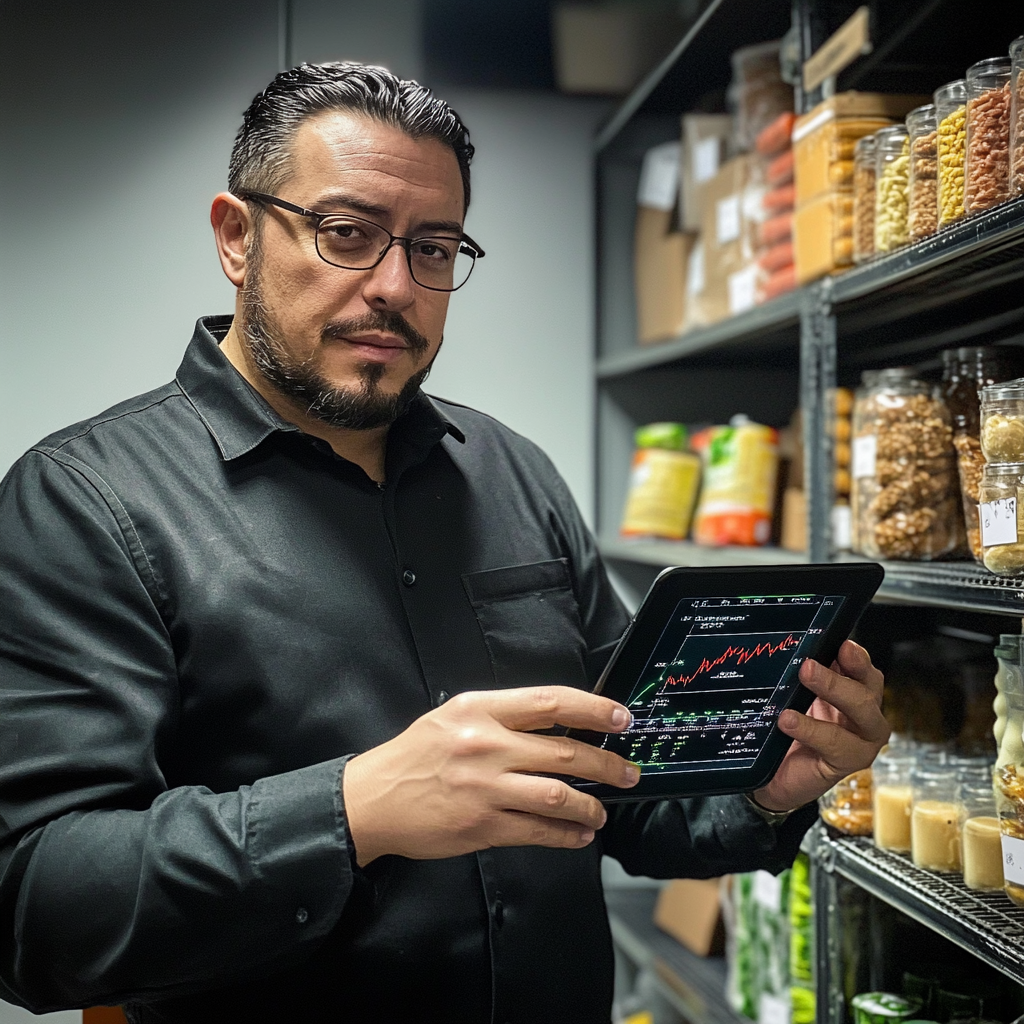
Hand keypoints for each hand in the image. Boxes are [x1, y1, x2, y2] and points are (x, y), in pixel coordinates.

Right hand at [342, 686, 639, 865]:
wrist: (373, 799)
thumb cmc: (414, 757)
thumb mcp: (452, 716)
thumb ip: (500, 715)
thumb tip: (556, 721)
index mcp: (479, 710)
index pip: (550, 703)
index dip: (593, 709)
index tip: (620, 717)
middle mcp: (485, 745)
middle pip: (564, 751)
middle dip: (606, 764)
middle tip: (627, 771)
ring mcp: (485, 787)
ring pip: (559, 795)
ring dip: (590, 805)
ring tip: (601, 810)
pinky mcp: (482, 826)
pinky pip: (538, 831)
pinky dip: (567, 836)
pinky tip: (578, 835)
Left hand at [752, 640, 888, 812]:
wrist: (772, 777)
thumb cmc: (784, 732)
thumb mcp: (791, 698)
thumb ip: (798, 678)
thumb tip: (790, 649)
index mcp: (851, 690)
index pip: (861, 666)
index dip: (855, 655)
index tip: (841, 643)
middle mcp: (863, 713)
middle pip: (869, 685)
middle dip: (846, 668)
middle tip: (811, 663)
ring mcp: (861, 739)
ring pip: (863, 709)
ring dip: (834, 690)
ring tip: (804, 677)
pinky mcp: (849, 762)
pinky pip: (835, 742)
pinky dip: (811, 729)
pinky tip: (789, 721)